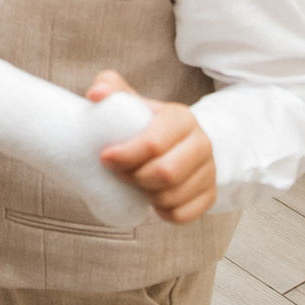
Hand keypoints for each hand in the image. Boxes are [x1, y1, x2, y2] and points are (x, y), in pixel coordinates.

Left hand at [87, 72, 215, 222]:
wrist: (183, 139)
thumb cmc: (149, 122)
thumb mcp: (133, 102)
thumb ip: (112, 89)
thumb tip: (95, 94)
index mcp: (182, 118)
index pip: (153, 143)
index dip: (125, 155)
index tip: (105, 157)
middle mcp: (202, 144)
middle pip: (166, 173)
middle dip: (135, 177)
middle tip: (120, 173)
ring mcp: (209, 171)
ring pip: (173, 197)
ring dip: (147, 195)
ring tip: (136, 183)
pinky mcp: (209, 195)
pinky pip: (182, 215)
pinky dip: (162, 212)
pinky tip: (153, 199)